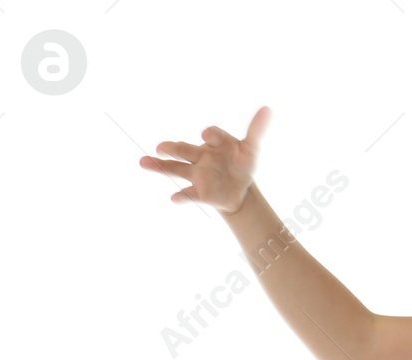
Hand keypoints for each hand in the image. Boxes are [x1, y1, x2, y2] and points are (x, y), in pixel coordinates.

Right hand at [139, 105, 270, 213]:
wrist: (240, 189)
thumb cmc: (243, 164)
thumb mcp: (251, 149)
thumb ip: (257, 131)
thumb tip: (268, 109)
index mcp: (214, 142)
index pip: (211, 135)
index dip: (209, 135)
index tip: (206, 136)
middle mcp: (201, 156)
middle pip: (184, 150)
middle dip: (173, 148)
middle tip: (160, 146)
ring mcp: (197, 174)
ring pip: (176, 169)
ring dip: (160, 166)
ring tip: (143, 162)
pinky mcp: (199, 192)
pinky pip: (188, 194)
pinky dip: (182, 197)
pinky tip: (174, 198)